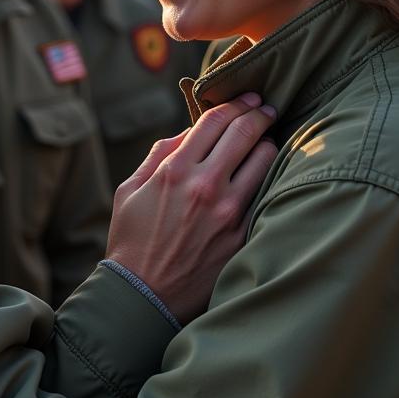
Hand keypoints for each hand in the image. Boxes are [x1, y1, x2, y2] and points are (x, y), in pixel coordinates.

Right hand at [107, 92, 276, 324]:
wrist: (142, 299)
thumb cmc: (132, 241)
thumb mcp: (129, 190)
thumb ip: (159, 155)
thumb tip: (188, 133)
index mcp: (175, 170)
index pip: (215, 120)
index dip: (235, 102)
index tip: (247, 98)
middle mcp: (205, 186)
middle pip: (245, 132)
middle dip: (258, 114)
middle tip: (265, 109)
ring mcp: (228, 212)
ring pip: (265, 160)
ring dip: (268, 144)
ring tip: (267, 141)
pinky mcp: (242, 236)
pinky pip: (265, 195)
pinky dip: (268, 179)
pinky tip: (267, 174)